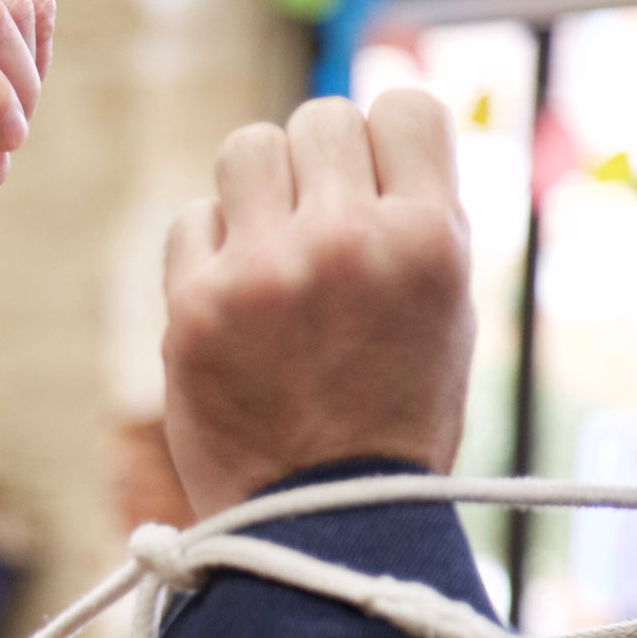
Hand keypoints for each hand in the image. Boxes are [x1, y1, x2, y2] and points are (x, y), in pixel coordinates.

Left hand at [160, 92, 476, 518]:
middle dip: (318, 168)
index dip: (385, 143)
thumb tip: (367, 146)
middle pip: (318, 120)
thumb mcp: (446, 315)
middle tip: (316, 228)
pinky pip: (191, 218)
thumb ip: (413, 221)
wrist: (321, 530)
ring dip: (256, 189)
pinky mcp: (194, 306)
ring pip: (247, 149)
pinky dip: (208, 249)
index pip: (405, 107)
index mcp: (429, 241)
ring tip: (270, 248)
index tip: (374, 186)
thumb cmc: (390, 424)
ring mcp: (263, 271)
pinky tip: (231, 298)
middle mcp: (347, 242)